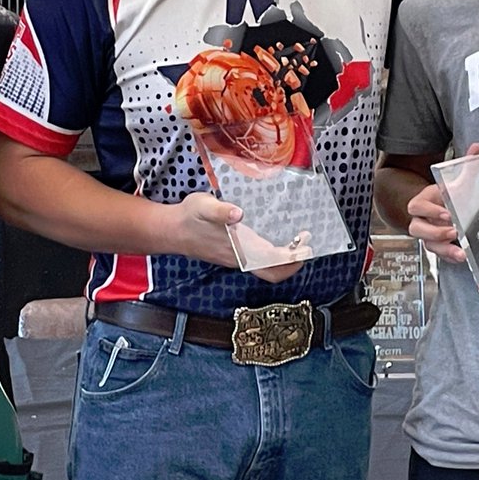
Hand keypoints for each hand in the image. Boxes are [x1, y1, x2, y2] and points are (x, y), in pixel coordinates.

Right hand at [173, 191, 304, 282]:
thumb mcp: (203, 207)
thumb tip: (238, 213)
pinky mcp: (235, 253)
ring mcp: (239, 258)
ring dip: (286, 257)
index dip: (292, 261)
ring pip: (268, 267)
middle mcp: (241, 259)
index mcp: (239, 251)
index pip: (272, 265)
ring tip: (298, 239)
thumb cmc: (189, 218)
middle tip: (307, 243)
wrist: (171, 230)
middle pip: (274, 272)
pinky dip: (274, 252)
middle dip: (294, 262)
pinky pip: (260, 259)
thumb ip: (220, 210)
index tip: (306, 247)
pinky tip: (277, 234)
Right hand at [405, 142, 478, 263]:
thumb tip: (477, 147)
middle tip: (453, 231)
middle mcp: (422, 220)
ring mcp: (428, 235)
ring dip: (443, 249)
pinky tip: (461, 257)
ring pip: (427, 245)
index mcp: (423, 201)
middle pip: (417, 228)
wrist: (446, 210)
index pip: (416, 206)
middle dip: (434, 232)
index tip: (447, 214)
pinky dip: (449, 257)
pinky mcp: (437, 246)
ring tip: (460, 252)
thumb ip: (467, 167)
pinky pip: (439, 255)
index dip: (430, 211)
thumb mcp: (458, 183)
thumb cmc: (450, 196)